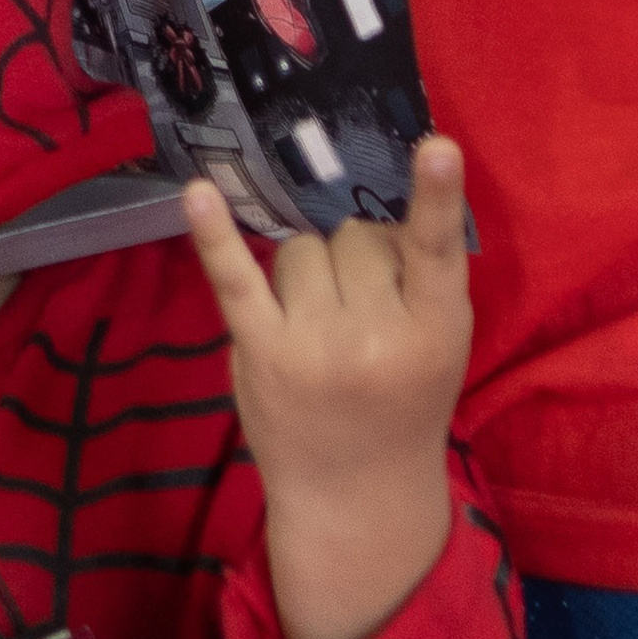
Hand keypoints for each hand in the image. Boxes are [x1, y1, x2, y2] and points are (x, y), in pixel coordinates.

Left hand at [184, 137, 470, 638]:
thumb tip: (365, 208)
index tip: (436, 144)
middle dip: (355, 257)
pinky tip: (196, 192)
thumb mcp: (441, 346)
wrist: (355, 493)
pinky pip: (234, 277)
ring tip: (321, 320)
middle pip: (354, 237)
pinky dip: (212, 234)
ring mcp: (312, 343)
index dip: (437, 195)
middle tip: (361, 309)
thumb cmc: (403, 403)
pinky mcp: (259, 350)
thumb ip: (418, 282)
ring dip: (307, 269)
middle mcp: (375, 334)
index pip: (436, 250)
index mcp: (437, 330)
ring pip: (302, 247)